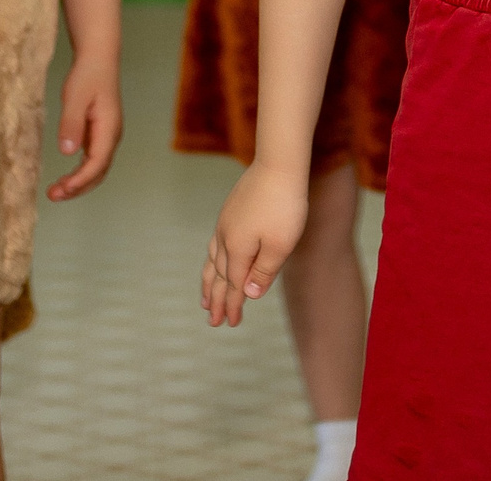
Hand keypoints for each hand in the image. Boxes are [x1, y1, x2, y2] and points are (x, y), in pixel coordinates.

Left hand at [45, 53, 122, 201]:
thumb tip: (67, 153)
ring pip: (97, 169)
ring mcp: (107, 136)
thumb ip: (71, 124)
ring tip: (56, 191)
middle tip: (54, 196)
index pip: (97, 163)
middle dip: (78, 188)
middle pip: (99, 172)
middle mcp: (112, 136)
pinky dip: (80, 173)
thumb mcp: (75, 97)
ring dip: (79, 183)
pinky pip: (92, 160)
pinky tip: (65, 178)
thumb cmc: (87, 75)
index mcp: (109, 129)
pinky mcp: (100, 133)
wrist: (99, 58)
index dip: (80, 180)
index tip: (62, 189)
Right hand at [202, 163, 308, 326]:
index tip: (231, 324)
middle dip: (217, 300)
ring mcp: (225, 224)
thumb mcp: (280, 245)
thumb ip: (264, 272)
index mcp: (238, 250)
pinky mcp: (230, 212)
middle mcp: (226, 238)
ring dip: (210, 282)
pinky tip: (215, 261)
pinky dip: (213, 261)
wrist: (278, 165)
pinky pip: (215, 245)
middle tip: (213, 322)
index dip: (233, 306)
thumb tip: (248, 294)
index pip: (234, 286)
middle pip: (220, 276)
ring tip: (206, 299)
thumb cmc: (284, 206)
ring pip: (213, 261)